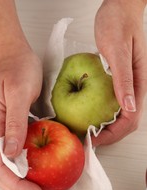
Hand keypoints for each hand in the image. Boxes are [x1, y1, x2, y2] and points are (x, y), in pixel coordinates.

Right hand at [0, 44, 45, 189]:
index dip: (17, 185)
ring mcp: (4, 134)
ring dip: (22, 185)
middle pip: (2, 173)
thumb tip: (12, 153)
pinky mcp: (15, 131)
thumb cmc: (17, 69)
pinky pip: (18, 157)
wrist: (15, 56)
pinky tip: (39, 175)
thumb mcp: (18, 93)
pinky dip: (27, 171)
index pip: (0, 166)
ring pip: (8, 168)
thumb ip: (14, 123)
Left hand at [93, 0, 146, 145]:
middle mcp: (133, 88)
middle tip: (88, 139)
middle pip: (124, 122)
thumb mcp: (117, 51)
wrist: (119, 8)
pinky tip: (88, 114)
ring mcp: (125, 86)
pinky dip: (100, 113)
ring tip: (86, 131)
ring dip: (103, 126)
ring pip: (117, 115)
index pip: (130, 120)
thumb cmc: (119, 24)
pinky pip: (110, 103)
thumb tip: (128, 107)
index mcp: (139, 84)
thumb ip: (124, 79)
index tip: (94, 139)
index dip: (112, 134)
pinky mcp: (116, 81)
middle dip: (107, 135)